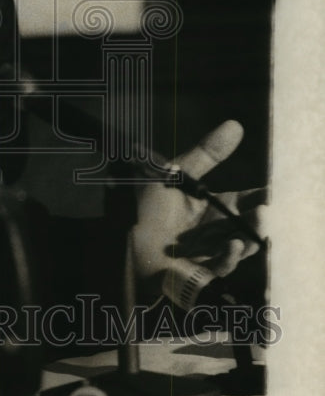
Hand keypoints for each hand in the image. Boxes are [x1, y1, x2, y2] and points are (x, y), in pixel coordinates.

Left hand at [132, 120, 263, 282]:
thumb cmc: (148, 204)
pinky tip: (232, 245)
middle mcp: (218, 229)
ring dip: (250, 238)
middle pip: (249, 225)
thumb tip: (236, 125)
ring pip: (241, 247)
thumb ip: (207, 154)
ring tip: (255, 225)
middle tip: (265, 210)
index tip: (273, 191)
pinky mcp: (199, 270)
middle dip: (260, 219)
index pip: (249, 200)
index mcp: (216, 206)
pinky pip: (221, 267)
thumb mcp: (177, 174)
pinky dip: (228, 257)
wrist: (120, 233)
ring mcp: (211, 251)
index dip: (263, 196)